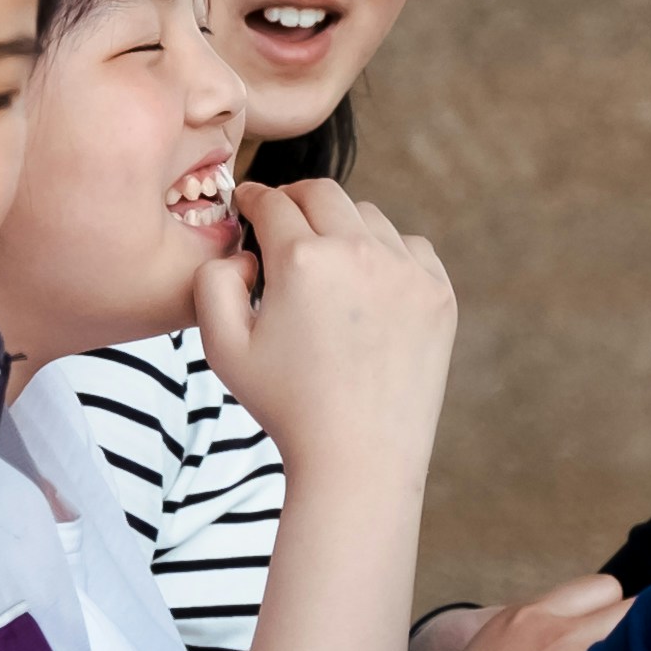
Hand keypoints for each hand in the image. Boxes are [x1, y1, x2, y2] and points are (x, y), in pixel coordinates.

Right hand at [191, 179, 456, 490]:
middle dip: (296, 200)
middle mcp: (358, 252)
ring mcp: (406, 270)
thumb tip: (246, 250)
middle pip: (322, 193)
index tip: (250, 203)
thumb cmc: (285, 405)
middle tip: (284, 219)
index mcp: (301, 260)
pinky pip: (410, 247)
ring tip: (328, 263)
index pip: (272, 202)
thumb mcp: (222, 346)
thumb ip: (212, 280)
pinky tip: (369, 286)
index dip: (254, 198)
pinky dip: (387, 255)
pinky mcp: (438, 293)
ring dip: (343, 227)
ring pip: (368, 217)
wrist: (359, 457)